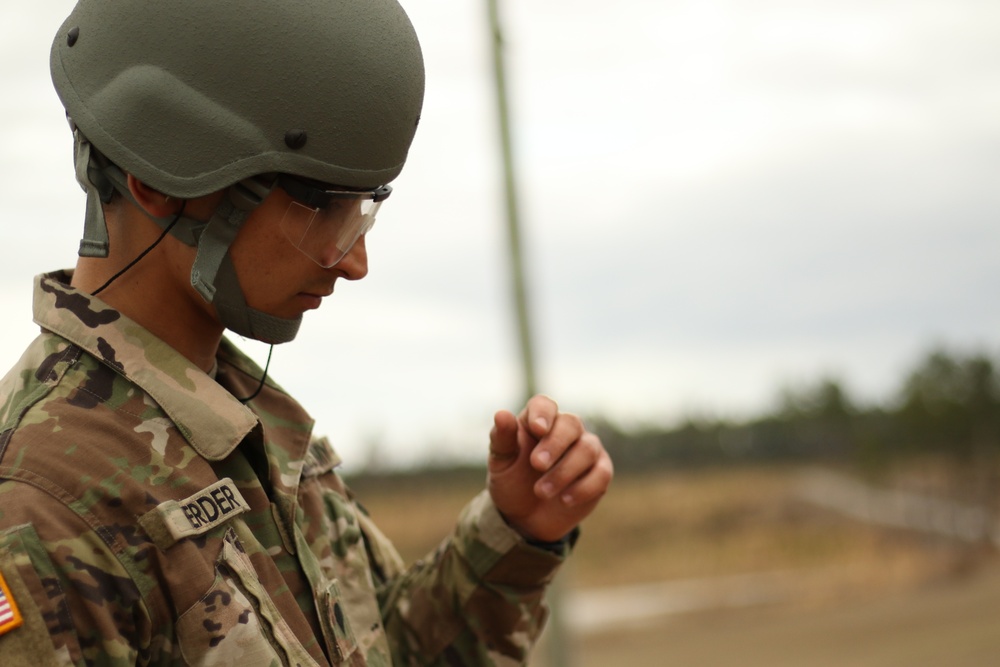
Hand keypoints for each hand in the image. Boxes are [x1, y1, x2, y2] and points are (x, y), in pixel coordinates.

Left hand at [488, 395, 612, 542]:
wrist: (525, 516)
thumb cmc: (512, 481)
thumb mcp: (501, 462)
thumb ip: (502, 438)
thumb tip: (501, 414)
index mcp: (538, 420)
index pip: (544, 405)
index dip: (543, 414)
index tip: (537, 429)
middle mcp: (566, 430)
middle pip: (571, 423)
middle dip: (554, 445)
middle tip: (536, 465)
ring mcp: (586, 449)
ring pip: (587, 449)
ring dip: (564, 472)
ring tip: (541, 492)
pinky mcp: (600, 472)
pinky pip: (601, 473)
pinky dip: (583, 488)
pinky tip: (564, 500)